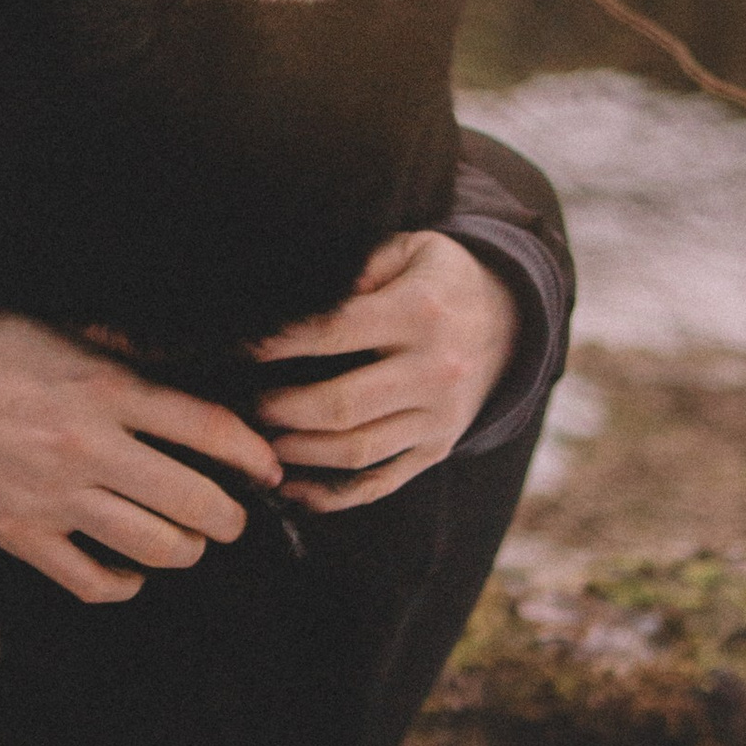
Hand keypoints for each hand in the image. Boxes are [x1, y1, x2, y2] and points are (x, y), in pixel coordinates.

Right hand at [0, 312, 280, 605]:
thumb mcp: (51, 327)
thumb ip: (117, 346)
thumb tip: (181, 355)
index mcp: (103, 388)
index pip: (208, 429)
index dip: (254, 455)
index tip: (269, 468)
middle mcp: (88, 447)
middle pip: (197, 501)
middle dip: (231, 516)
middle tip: (234, 514)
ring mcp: (54, 498)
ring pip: (156, 547)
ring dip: (187, 549)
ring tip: (190, 539)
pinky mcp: (20, 534)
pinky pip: (93, 580)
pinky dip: (125, 583)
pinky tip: (131, 570)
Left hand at [250, 231, 517, 510]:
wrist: (510, 322)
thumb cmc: (438, 280)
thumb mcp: (410, 250)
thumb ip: (358, 265)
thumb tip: (299, 291)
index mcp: (419, 313)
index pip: (334, 333)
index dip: (278, 345)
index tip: (235, 350)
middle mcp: (433, 370)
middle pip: (341, 405)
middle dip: (280, 410)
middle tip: (242, 406)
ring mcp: (438, 417)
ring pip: (357, 450)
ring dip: (299, 453)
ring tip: (259, 443)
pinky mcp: (437, 448)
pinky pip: (381, 483)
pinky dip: (334, 495)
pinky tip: (294, 489)